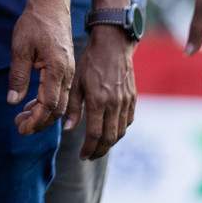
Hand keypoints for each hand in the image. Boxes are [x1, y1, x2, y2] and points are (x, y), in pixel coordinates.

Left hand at [9, 0, 73, 135]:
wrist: (51, 5)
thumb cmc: (34, 23)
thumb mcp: (20, 47)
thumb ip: (18, 75)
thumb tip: (13, 101)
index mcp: (57, 69)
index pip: (48, 104)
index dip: (35, 120)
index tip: (21, 129)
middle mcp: (66, 74)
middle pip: (56, 108)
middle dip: (39, 122)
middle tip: (19, 128)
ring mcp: (68, 72)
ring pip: (58, 102)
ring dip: (41, 114)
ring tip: (21, 119)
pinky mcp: (65, 69)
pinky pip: (58, 92)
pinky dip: (46, 102)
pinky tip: (31, 105)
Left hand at [65, 26, 135, 159]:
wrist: (113, 46)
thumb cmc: (89, 62)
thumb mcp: (75, 82)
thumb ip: (73, 107)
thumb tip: (69, 129)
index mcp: (99, 100)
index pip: (95, 135)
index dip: (89, 149)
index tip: (82, 155)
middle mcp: (115, 104)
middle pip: (110, 138)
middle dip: (100, 152)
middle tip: (90, 156)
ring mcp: (126, 102)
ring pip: (120, 132)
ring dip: (109, 143)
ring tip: (98, 147)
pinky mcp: (132, 99)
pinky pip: (127, 122)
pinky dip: (119, 131)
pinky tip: (109, 131)